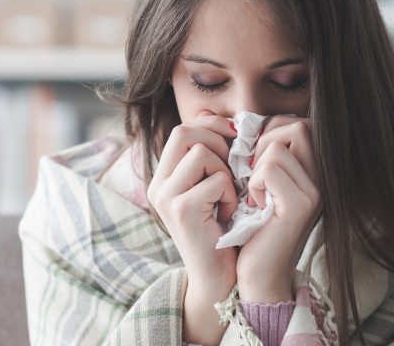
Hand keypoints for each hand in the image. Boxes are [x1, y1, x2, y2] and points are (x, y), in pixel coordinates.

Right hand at [147, 111, 238, 343]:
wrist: (219, 278)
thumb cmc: (223, 230)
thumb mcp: (213, 186)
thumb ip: (209, 154)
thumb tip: (210, 114)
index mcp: (164, 176)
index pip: (182, 128)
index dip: (212, 126)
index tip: (235, 139)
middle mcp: (158, 184)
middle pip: (185, 132)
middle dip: (218, 142)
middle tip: (233, 166)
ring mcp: (166, 196)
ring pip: (201, 153)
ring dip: (225, 171)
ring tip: (228, 195)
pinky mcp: (180, 210)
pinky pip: (216, 180)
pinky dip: (231, 194)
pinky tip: (229, 213)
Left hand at [236, 116, 321, 303]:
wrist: (257, 272)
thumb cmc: (250, 224)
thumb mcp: (254, 180)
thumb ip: (253, 150)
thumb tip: (225, 118)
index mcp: (313, 169)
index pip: (296, 123)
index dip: (268, 131)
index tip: (252, 159)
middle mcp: (323, 177)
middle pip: (296, 126)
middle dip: (263, 142)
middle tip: (252, 173)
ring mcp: (316, 191)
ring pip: (277, 146)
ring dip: (255, 167)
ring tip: (255, 193)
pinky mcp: (302, 205)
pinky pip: (270, 168)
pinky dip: (254, 184)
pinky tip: (256, 205)